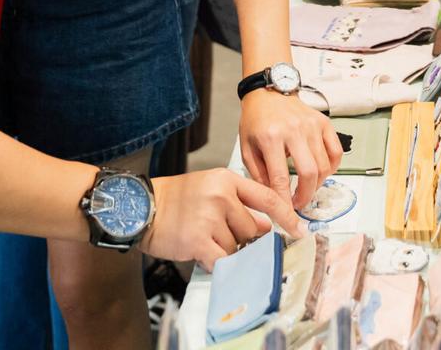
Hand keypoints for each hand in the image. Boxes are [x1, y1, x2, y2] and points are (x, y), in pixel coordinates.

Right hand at [142, 167, 300, 268]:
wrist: (141, 207)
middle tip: (218, 231)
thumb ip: (238, 202)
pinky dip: (216, 261)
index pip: (267, 197)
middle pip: (252, 228)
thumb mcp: (209, 187)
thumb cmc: (175, 199)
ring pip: (237, 245)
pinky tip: (202, 252)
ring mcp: (210, 218)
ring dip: (224, 248)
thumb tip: (264, 227)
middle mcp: (221, 196)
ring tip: (203, 236)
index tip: (299, 229)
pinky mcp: (199, 240)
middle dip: (241, 236)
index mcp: (227, 180)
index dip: (287, 216)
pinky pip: (222, 259)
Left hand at [240, 87, 342, 210]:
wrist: (268, 93)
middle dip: (306, 195)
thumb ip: (258, 175)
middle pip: (308, 172)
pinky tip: (321, 173)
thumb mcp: (247, 148)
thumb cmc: (256, 121)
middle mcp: (294, 130)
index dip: (284, 200)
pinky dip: (332, 167)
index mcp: (271, 137)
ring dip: (317, 184)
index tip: (286, 213)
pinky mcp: (324, 122)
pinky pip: (336, 151)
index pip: (280, 177)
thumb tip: (273, 198)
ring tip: (307, 188)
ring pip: (324, 165)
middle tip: (299, 204)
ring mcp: (312, 125)